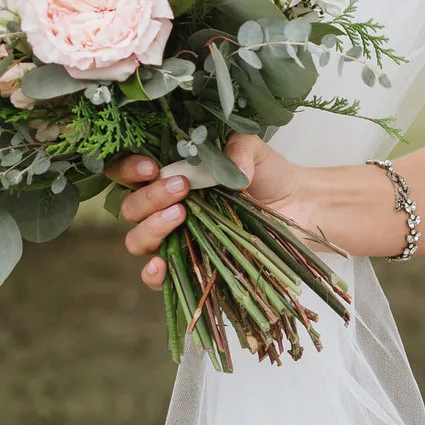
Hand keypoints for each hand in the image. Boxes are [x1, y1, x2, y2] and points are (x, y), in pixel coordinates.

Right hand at [107, 135, 310, 291]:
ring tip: (181, 216)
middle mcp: (163, 207)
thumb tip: (229, 172)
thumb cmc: (268, 174)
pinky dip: (153, 273)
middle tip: (182, 188)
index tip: (151, 167)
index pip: (126, 173)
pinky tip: (161, 265)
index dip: (127, 169)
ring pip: (137, 240)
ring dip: (151, 229)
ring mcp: (175, 238)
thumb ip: (237, 147)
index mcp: (167, 176)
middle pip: (130, 207)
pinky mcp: (191, 265)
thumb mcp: (252, 149)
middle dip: (149, 197)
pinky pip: (158, 277)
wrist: (298, 205)